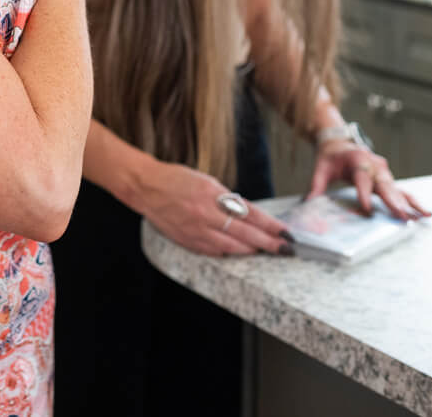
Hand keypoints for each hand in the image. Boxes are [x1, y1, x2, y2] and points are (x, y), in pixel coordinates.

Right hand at [138, 160, 291, 256]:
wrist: (145, 187)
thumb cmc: (175, 179)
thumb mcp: (206, 181)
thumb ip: (227, 199)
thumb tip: (247, 214)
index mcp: (212, 195)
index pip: (250, 214)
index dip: (271, 225)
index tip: (286, 232)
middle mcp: (206, 214)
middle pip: (246, 234)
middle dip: (269, 243)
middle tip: (286, 249)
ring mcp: (196, 230)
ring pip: (232, 247)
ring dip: (251, 249)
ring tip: (265, 250)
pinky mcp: (187, 241)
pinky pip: (215, 251)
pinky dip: (229, 252)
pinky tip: (239, 251)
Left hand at [307, 140, 430, 219]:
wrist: (340, 143)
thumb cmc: (330, 157)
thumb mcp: (320, 168)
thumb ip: (316, 185)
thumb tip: (308, 203)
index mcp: (357, 160)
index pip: (361, 179)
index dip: (364, 194)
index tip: (367, 210)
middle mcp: (374, 165)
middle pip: (384, 185)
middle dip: (393, 202)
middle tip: (402, 217)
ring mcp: (384, 172)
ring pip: (397, 189)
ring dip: (409, 204)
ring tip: (421, 217)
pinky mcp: (388, 179)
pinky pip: (403, 191)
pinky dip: (414, 202)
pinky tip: (426, 214)